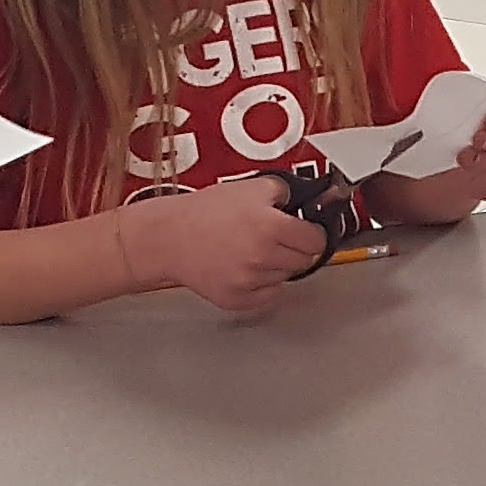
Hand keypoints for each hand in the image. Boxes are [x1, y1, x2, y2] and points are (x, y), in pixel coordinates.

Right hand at [129, 179, 328, 312]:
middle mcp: (262, 257)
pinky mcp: (237, 299)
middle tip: (274, 237)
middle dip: (294, 248)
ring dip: (276, 265)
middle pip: (303, 261)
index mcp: (270, 226)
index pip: (316, 241)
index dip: (311, 233)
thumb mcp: (251, 186)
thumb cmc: (205, 211)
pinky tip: (245, 267)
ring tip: (252, 249)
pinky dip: (263, 284)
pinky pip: (268, 295)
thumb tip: (312, 199)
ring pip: (285, 278)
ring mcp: (250, 281)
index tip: (305, 231)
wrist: (170, 236)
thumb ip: (287, 192)